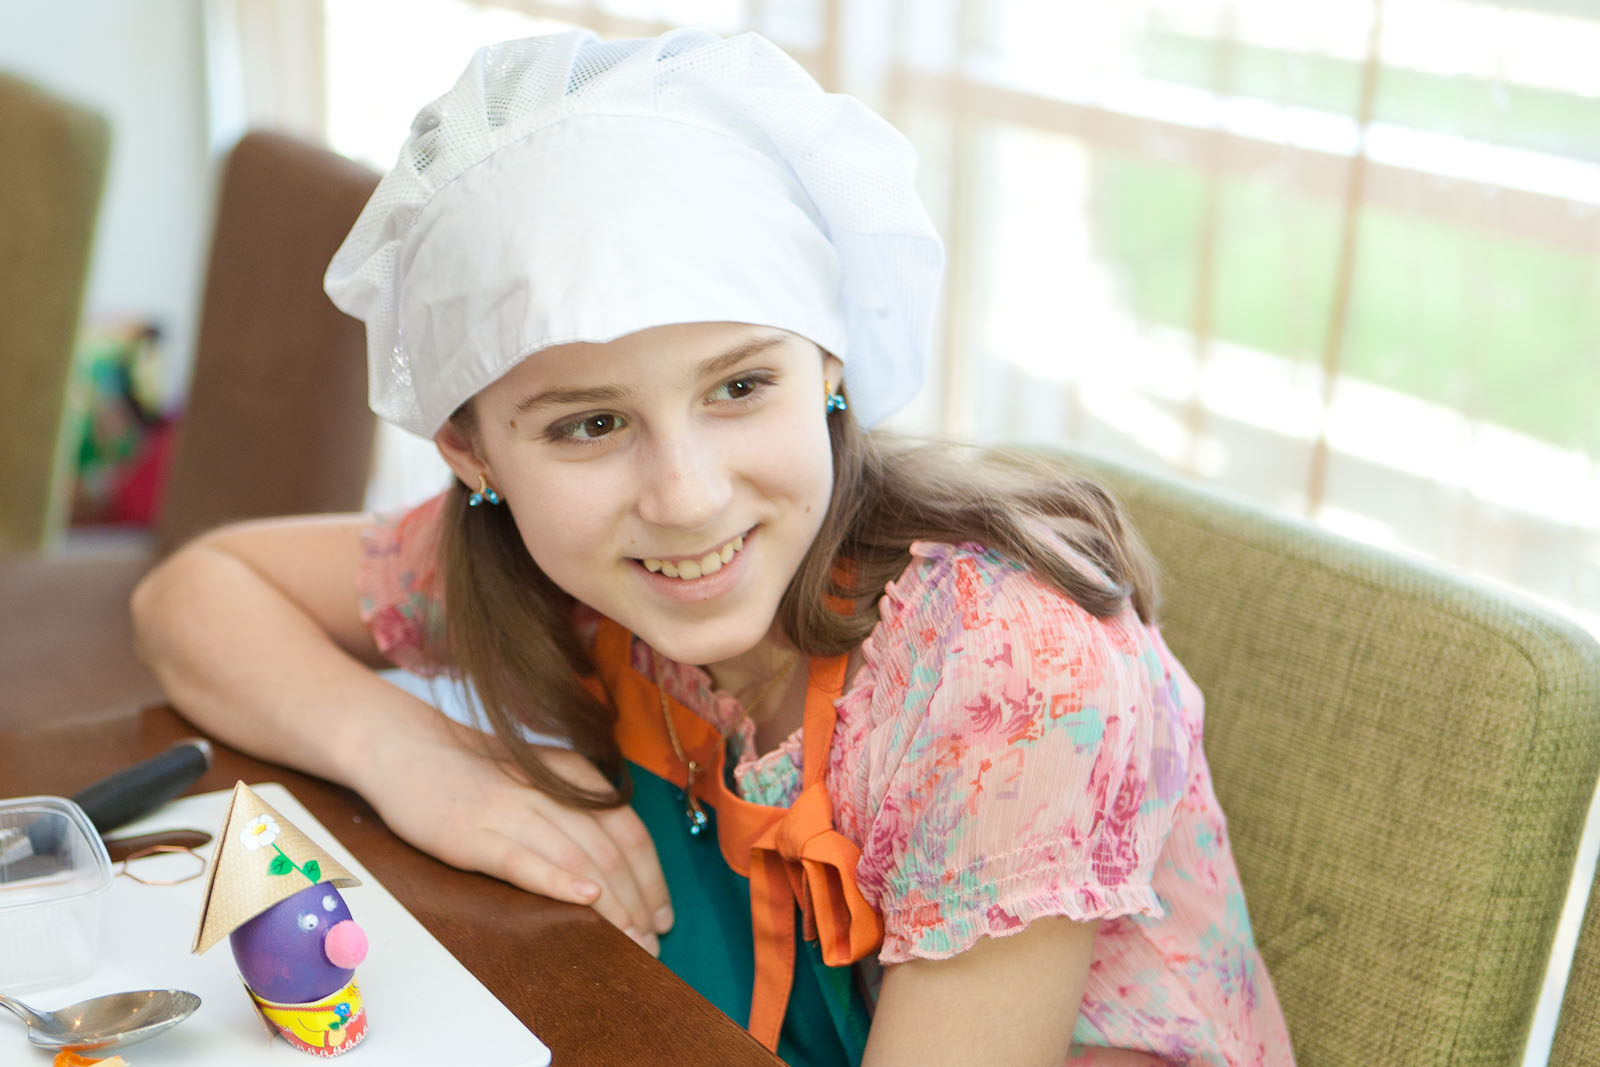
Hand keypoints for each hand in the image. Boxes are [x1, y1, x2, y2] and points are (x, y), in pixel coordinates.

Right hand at [354, 721, 671, 953]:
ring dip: (612, 905)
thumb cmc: (475, 769)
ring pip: (578, 858)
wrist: (406, 746)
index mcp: (573, 776)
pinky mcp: (472, 834)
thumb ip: (578, 806)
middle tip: (652, 942)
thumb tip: (619, 861)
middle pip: (612, 851)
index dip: (654, 878)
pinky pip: (523, 859)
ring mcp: (510, 811)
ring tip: (631, 940)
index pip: (630, 832)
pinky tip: (584, 898)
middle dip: (639, 902)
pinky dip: (558, 879)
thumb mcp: (541, 776)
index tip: (664, 915)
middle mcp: (549, 792)